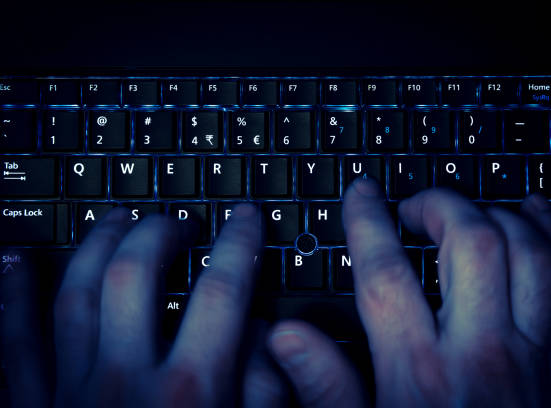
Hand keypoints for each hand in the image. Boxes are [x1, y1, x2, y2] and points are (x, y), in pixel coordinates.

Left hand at [1, 204, 287, 406]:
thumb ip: (270, 399)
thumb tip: (272, 342)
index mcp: (189, 394)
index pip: (221, 290)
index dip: (240, 243)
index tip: (247, 217)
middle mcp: (124, 382)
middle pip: (137, 274)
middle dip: (160, 232)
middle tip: (178, 220)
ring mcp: (68, 393)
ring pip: (75, 293)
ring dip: (96, 245)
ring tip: (116, 217)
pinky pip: (14, 344)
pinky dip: (12, 299)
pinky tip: (17, 263)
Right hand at [267, 179, 550, 406]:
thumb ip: (327, 387)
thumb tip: (286, 338)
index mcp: (420, 373)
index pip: (385, 272)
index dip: (366, 220)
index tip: (362, 194)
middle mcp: (481, 352)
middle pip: (469, 242)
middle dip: (438, 205)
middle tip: (414, 207)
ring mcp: (534, 354)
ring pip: (526, 251)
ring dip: (494, 215)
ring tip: (466, 210)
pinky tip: (533, 215)